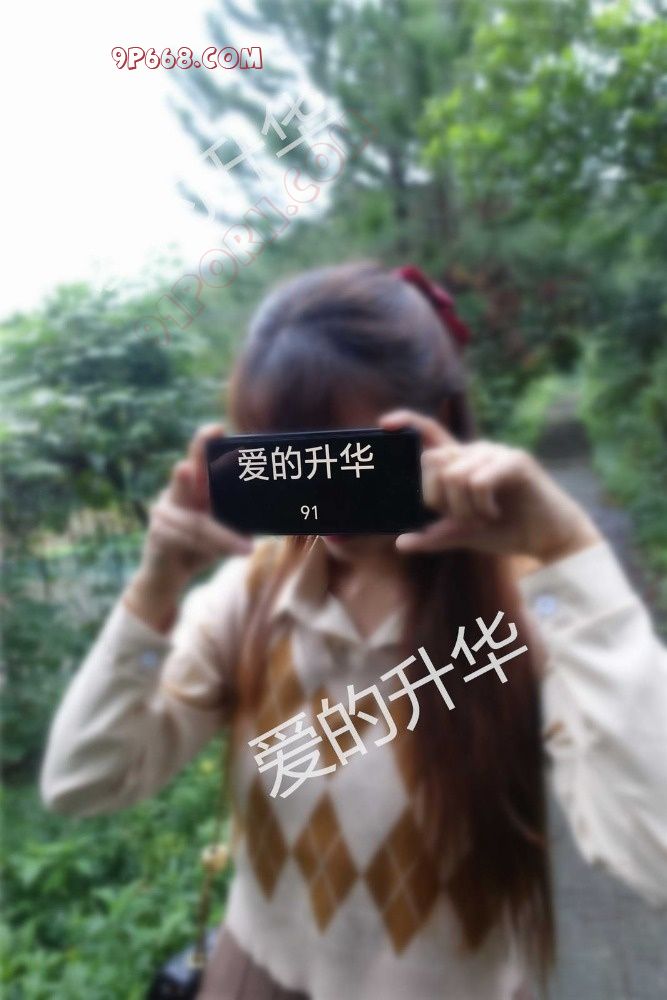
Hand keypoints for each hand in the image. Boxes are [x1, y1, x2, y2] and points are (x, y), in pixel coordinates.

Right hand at [124, 423, 253, 629]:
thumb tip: (273, 513)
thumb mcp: (222, 532)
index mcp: (193, 489)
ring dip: (223, 537)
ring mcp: (162, 511)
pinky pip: (187, 540)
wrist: (165, 578)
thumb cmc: (198, 549)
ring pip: (198, 521)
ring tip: (247, 549)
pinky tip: (230, 553)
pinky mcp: (157, 534)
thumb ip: (236, 519)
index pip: (198, 461)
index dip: (205, 442)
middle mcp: (175, 493)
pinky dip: (211, 549)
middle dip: (199, 451)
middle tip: (212, 431)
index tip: (218, 427)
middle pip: (188, 471)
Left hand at [378, 409, 601, 561]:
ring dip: (462, 509)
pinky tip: (493, 515)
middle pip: (432, 460)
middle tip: (460, 518)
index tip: (385, 423)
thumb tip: (402, 542)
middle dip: (436, 498)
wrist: (549, 538)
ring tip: (482, 519)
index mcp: (460, 463)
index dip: (408, 422)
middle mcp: (475, 452)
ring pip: (453, 475)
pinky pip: (477, 481)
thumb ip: (435, 535)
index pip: (429, 434)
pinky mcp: (515, 461)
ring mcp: (496, 453)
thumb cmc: (507, 531)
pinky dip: (480, 506)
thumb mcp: (464, 535)